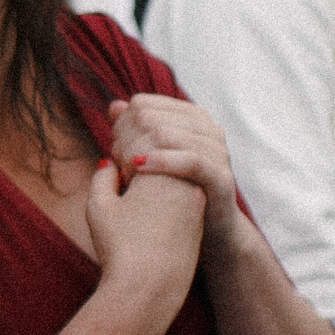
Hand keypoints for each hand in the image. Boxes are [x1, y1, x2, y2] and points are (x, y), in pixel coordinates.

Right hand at [80, 149, 205, 316]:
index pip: (145, 135)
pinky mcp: (198, 221)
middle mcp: (186, 180)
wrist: (149, 291)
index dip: (124, 136)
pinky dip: (163, 192)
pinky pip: (180, 194)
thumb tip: (110, 165)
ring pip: (174, 172)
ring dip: (154, 171)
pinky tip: (145, 206)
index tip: (113, 150)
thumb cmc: (120, 249)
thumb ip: (103, 178)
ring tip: (131, 185)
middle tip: (122, 164)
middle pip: (164, 149)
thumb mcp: (100, 207)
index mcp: (164, 168)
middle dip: (141, 150)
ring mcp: (196, 201)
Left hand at [103, 91, 244, 252]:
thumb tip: (115, 106)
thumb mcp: (151, 158)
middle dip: (126, 140)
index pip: (141, 105)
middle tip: (117, 165)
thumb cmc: (175, 192)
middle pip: (149, 118)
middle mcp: (208, 128)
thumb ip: (133, 131)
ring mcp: (218, 150)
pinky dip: (161, 162)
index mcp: (191, 117)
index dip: (120, 126)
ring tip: (125, 174)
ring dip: (136, 153)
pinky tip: (139, 170)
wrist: (209, 230)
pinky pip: (190, 160)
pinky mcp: (221, 176)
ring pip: (165, 135)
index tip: (113, 149)